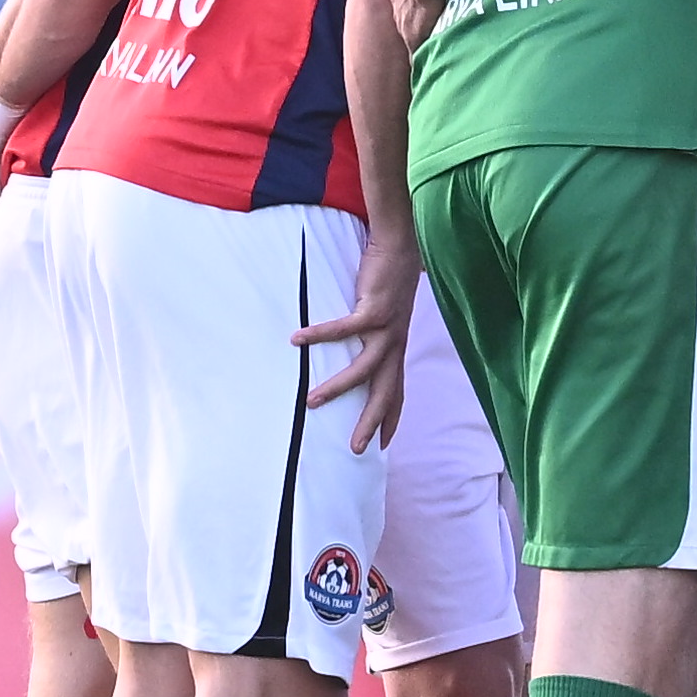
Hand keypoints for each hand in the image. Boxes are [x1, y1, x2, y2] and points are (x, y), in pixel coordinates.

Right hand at [294, 233, 418, 451]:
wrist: (399, 248)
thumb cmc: (386, 283)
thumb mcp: (381, 319)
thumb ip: (370, 338)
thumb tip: (350, 352)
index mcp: (396, 349)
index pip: (397, 391)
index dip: (392, 418)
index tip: (383, 444)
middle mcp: (394, 344)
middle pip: (385, 391)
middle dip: (371, 421)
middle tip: (355, 448)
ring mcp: (386, 328)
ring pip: (364, 368)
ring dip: (338, 387)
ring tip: (312, 401)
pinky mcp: (374, 309)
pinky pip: (344, 329)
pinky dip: (320, 336)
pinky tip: (297, 340)